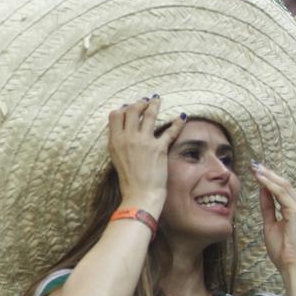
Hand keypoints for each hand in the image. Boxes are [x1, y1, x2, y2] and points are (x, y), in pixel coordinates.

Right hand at [107, 97, 184, 211]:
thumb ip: (119, 142)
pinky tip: (181, 117)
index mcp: (114, 141)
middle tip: (145, 102)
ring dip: (154, 105)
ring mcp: (143, 142)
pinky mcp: (159, 148)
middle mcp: (127, 138)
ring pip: (149, 115)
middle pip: (132, 110)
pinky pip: (170, 131)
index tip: (130, 108)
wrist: (139, 194)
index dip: (123, 109)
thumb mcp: (116, 158)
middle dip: (139, 103)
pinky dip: (177, 123)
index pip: (115, 115)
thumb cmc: (128, 180)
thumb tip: (124, 129)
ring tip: (158, 100)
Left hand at [254, 162, 295, 274]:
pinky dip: (270, 185)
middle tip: (255, 164)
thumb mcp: (270, 223)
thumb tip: (262, 192)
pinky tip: (260, 179)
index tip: (256, 171)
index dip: (269, 179)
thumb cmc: (282, 248)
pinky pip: (282, 194)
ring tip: (255, 168)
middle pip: (284, 185)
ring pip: (283, 186)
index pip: (282, 190)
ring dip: (268, 176)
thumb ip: (268, 207)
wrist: (291, 264)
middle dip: (269, 174)